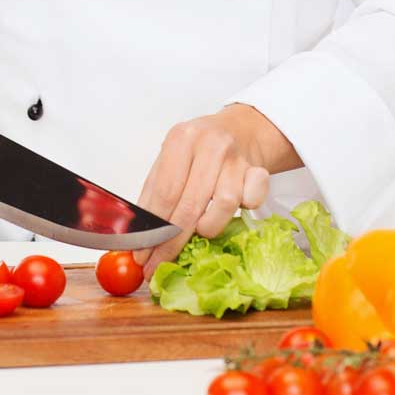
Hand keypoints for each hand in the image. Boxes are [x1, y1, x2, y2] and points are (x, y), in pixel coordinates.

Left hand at [134, 104, 302, 275]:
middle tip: (158, 264)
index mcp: (180, 139)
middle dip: (171, 243)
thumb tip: (136, 236)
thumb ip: (152, 195)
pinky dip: (243, 209)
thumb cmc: (196, 152)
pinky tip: (232, 210)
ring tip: (200, 230)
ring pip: (224, 204)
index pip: (163, 193)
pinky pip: (252, 200)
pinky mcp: (259, 170)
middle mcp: (210, 146)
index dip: (152, 229)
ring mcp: (236, 158)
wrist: (236, 130)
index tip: (142, 254)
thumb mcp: (168, 162)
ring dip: (209, 227)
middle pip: (190, 205)